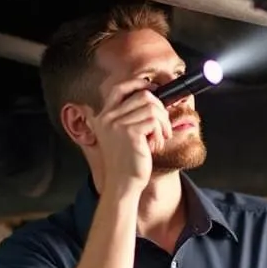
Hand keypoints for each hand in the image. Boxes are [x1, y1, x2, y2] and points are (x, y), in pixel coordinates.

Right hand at [88, 79, 171, 194]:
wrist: (123, 184)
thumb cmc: (127, 162)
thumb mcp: (123, 136)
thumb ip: (129, 117)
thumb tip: (152, 96)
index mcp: (103, 117)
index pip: (119, 88)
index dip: (138, 83)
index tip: (154, 88)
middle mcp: (107, 118)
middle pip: (143, 95)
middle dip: (160, 109)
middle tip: (163, 127)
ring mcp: (117, 124)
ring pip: (152, 107)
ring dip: (163, 123)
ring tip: (159, 138)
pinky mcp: (129, 132)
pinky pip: (154, 121)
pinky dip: (161, 132)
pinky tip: (155, 145)